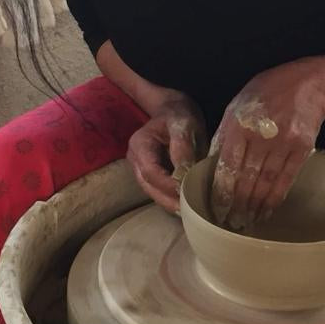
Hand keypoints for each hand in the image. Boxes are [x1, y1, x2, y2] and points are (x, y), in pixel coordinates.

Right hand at [127, 96, 205, 212]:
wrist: (174, 111)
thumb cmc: (179, 115)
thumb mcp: (184, 124)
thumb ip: (182, 147)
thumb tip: (184, 173)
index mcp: (140, 144)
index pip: (151, 172)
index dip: (168, 185)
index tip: (187, 193)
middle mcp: (135, 159)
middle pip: (148, 186)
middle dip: (168, 200)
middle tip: (189, 212)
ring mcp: (141, 168)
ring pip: (152, 191)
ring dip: (169, 202)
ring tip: (189, 212)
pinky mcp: (151, 174)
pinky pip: (158, 190)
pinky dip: (171, 198)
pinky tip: (186, 204)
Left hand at [211, 61, 324, 228]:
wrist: (308, 84)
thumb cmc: (266, 94)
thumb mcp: (236, 106)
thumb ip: (223, 135)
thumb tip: (210, 165)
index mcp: (238, 124)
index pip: (227, 166)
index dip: (222, 192)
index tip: (217, 210)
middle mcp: (260, 135)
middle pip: (246, 178)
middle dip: (237, 205)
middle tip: (230, 223)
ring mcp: (283, 142)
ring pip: (265, 182)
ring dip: (255, 206)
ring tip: (246, 222)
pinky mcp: (302, 148)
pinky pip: (286, 179)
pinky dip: (275, 198)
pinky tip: (267, 210)